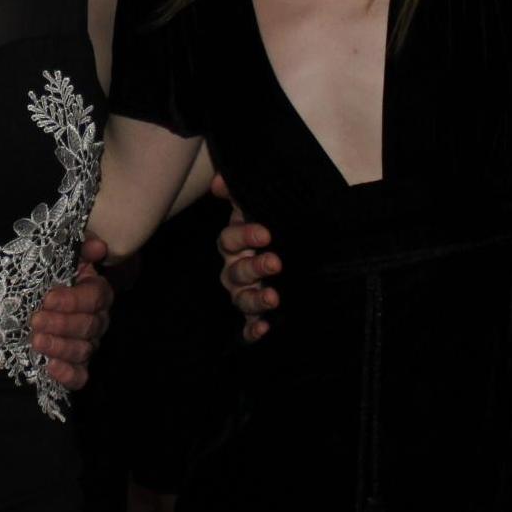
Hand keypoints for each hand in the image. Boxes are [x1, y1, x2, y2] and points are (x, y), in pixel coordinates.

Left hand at [31, 238, 111, 391]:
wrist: (32, 302)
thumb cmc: (50, 277)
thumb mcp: (61, 258)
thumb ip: (80, 249)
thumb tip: (98, 247)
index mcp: (96, 292)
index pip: (95, 297)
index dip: (73, 300)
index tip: (48, 298)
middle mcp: (96, 320)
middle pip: (88, 326)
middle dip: (61, 324)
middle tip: (35, 320)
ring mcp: (88, 345)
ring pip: (83, 351)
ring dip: (60, 347)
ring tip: (36, 341)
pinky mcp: (76, 366)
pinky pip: (80, 376)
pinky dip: (68, 375)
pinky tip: (51, 368)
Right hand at [212, 177, 278, 343]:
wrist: (292, 254)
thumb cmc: (269, 229)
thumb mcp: (256, 208)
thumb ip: (239, 192)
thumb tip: (219, 181)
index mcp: (235, 244)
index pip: (229, 240)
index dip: (244, 236)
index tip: (266, 234)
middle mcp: (234, 270)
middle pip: (235, 272)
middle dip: (254, 267)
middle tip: (275, 263)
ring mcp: (244, 294)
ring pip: (241, 299)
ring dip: (255, 299)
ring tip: (273, 297)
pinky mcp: (255, 316)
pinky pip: (248, 327)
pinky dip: (253, 330)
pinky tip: (265, 329)